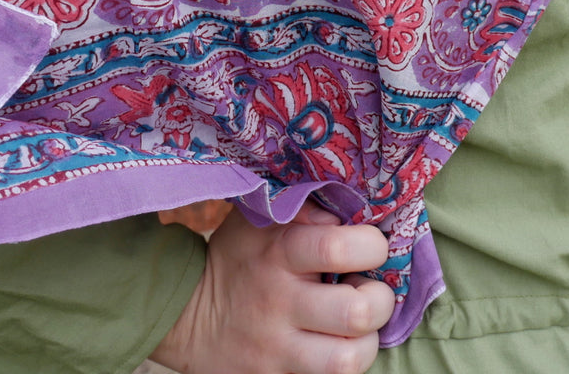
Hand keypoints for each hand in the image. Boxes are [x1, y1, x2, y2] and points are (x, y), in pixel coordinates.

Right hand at [150, 201, 395, 373]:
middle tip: (370, 290)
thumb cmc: (237, 257)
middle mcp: (281, 302)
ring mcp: (278, 349)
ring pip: (347, 360)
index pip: (339, 248)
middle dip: (381, 299)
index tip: (372, 246)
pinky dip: (341, 363)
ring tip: (360, 325)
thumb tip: (350, 213)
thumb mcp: (260, 220)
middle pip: (356, 311)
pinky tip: (337, 344)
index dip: (372, 245)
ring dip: (368, 341)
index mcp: (279, 253)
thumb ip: (304, 209)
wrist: (187, 314)